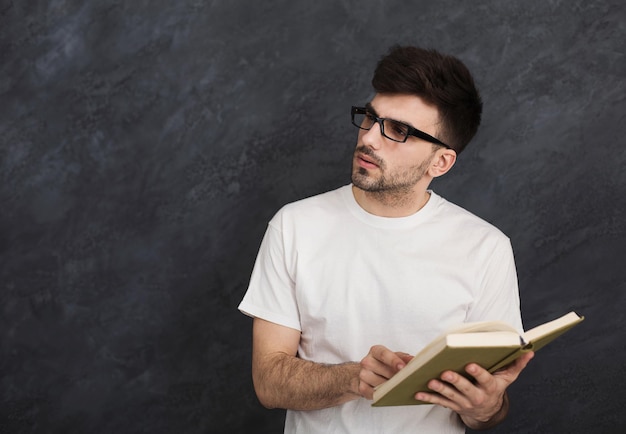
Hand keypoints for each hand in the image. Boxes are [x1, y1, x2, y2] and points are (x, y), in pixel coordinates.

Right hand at [358, 345, 413, 398]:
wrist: (368, 372)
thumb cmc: (384, 364)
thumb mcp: (394, 357)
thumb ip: (404, 358)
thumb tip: (415, 360)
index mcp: (375, 351)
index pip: (384, 354)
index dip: (394, 361)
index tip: (403, 367)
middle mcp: (367, 361)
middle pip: (383, 370)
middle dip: (396, 376)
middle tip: (408, 381)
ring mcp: (363, 375)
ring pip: (380, 383)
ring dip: (391, 387)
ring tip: (401, 388)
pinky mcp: (362, 387)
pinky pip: (374, 394)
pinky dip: (384, 395)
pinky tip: (391, 394)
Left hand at [416, 352, 533, 428]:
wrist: (487, 412)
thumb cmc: (495, 388)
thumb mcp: (508, 378)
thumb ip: (517, 364)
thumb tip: (529, 351)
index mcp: (490, 387)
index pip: (485, 380)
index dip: (478, 373)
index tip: (471, 365)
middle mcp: (477, 397)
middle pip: (465, 389)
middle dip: (455, 381)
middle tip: (446, 372)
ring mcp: (463, 402)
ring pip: (450, 396)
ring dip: (440, 389)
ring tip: (431, 381)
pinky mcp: (452, 405)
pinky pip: (439, 402)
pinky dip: (428, 398)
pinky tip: (418, 393)